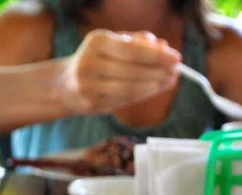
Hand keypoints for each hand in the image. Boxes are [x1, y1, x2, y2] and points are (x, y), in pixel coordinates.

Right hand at [58, 30, 180, 115]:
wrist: (65, 84)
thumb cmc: (96, 59)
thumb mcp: (112, 42)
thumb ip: (137, 41)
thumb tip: (164, 47)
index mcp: (96, 42)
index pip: (132, 50)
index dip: (157, 56)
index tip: (177, 58)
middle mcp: (89, 64)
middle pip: (133, 71)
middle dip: (159, 72)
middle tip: (176, 72)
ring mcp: (89, 87)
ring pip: (130, 89)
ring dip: (154, 86)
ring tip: (168, 81)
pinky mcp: (92, 104)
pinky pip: (124, 100)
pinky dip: (142, 95)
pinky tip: (153, 89)